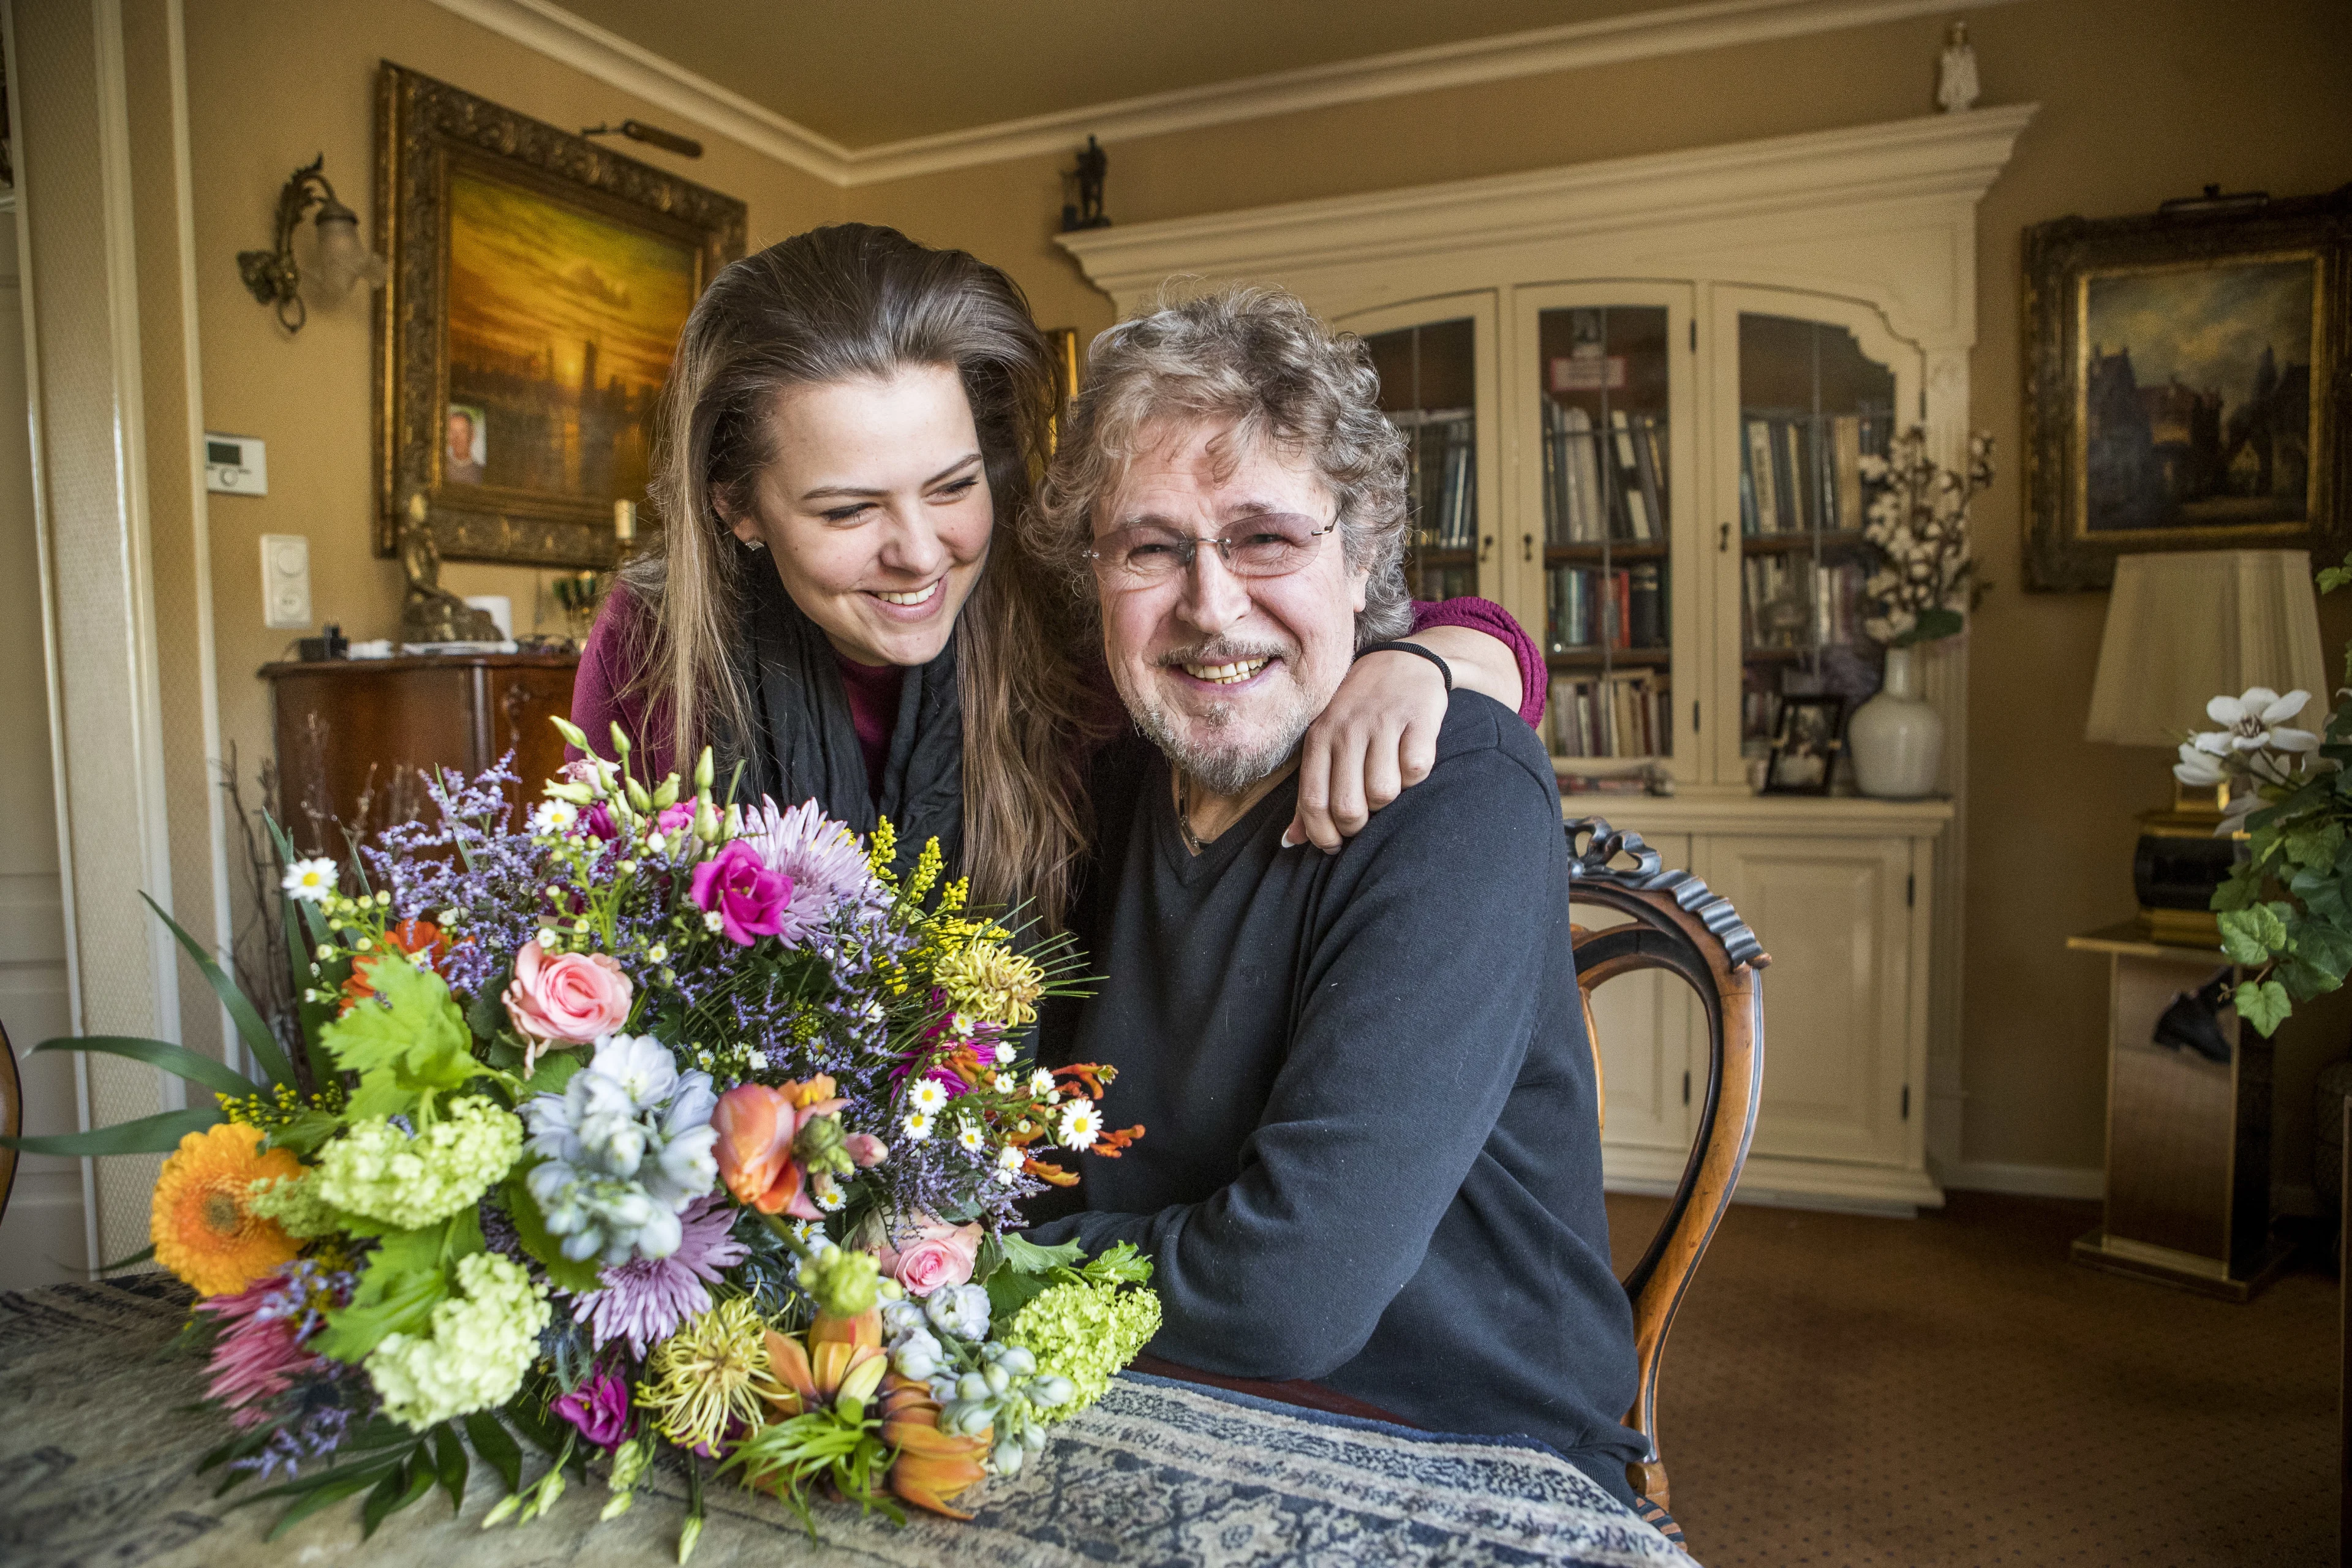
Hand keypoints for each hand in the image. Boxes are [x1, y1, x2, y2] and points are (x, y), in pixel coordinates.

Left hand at [1287, 648, 1447, 851]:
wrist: (1402, 661)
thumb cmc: (1359, 713)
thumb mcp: (1326, 743)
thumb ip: (1311, 791)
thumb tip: (1291, 841)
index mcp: (1319, 737)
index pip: (1313, 802)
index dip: (1323, 835)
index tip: (1334, 846)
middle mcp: (1347, 729)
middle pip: (1349, 807)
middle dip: (1358, 826)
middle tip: (1366, 820)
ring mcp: (1382, 721)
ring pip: (1384, 793)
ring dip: (1391, 800)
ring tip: (1389, 782)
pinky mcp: (1418, 717)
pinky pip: (1416, 769)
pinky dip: (1416, 776)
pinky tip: (1410, 761)